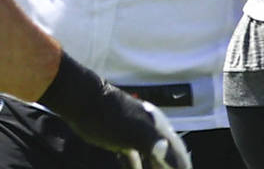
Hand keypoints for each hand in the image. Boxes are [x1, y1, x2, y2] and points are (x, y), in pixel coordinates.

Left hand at [36, 55, 190, 168]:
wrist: (82, 100)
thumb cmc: (108, 115)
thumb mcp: (132, 129)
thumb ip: (150, 140)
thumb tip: (163, 149)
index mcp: (157, 126)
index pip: (175, 151)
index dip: (181, 165)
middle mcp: (149, 129)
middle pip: (165, 154)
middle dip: (169, 166)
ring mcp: (134, 133)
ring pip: (150, 157)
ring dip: (155, 168)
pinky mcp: (120, 139)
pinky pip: (133, 158)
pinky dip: (136, 167)